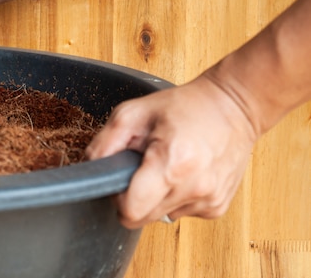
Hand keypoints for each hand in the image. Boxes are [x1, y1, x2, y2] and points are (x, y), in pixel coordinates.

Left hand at [85, 74, 256, 228]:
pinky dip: (176, 196)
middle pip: (143, 218)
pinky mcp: (216, 207)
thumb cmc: (185, 106)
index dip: (118, 198)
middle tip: (142, 166)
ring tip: (167, 164)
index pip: (130, 212)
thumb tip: (91, 170)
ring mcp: (208, 201)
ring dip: (156, 196)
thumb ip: (104, 144)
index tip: (122, 178)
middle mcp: (193, 188)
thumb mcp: (133, 113)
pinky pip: (180, 212)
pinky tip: (184, 172)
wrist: (234, 107)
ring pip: (160, 217)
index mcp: (171, 164)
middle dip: (135, 196)